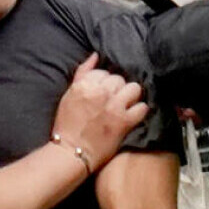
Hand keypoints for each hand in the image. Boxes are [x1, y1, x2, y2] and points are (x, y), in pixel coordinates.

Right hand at [51, 53, 149, 171]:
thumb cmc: (67, 125)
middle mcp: (100, 92)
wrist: (70, 152)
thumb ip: (82, 73)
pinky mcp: (124, 121)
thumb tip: (95, 55)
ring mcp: (114, 106)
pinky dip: (140, 111)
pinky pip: (142, 107)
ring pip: (134, 89)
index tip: (102, 93)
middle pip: (120, 79)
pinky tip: (133, 115)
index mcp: (85, 84)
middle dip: (117, 88)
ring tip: (124, 105)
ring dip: (130, 96)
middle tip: (113, 101)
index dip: (104, 82)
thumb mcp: (69, 94)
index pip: (104, 72)